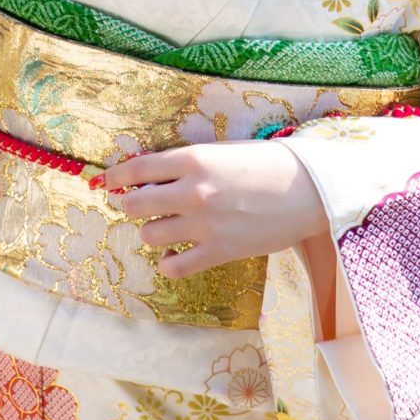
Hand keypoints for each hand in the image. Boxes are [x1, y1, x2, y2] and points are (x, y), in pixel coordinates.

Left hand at [102, 140, 328, 276]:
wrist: (309, 190)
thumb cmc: (265, 164)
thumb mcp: (221, 152)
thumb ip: (185, 164)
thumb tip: (148, 176)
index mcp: (192, 160)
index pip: (136, 169)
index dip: (117, 176)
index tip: (110, 182)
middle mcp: (193, 192)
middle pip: (134, 205)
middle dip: (132, 204)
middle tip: (141, 204)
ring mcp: (204, 225)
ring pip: (149, 235)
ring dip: (153, 231)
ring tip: (168, 227)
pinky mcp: (219, 252)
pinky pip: (174, 267)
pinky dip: (169, 263)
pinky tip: (176, 254)